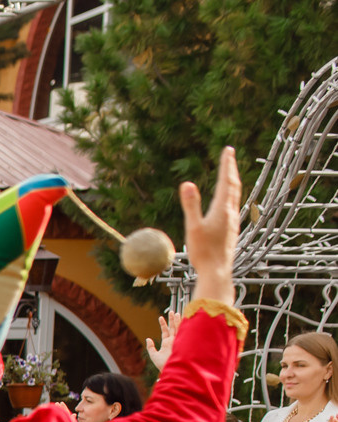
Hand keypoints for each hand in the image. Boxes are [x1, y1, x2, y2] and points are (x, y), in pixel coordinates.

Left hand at [145, 310, 180, 370]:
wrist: (171, 369)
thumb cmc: (162, 364)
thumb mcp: (154, 355)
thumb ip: (150, 347)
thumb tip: (148, 339)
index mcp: (167, 343)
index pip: (165, 331)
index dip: (163, 324)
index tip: (160, 317)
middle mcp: (173, 340)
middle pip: (173, 328)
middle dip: (172, 320)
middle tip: (171, 312)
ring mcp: (178, 341)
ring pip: (178, 328)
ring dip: (177, 321)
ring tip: (175, 313)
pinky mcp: (182, 342)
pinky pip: (183, 332)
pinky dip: (183, 326)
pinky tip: (183, 319)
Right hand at [183, 146, 240, 303]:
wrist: (217, 271)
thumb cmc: (203, 252)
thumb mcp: (193, 227)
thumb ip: (191, 204)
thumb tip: (187, 183)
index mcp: (222, 209)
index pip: (226, 181)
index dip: (227, 164)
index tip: (227, 150)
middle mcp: (230, 213)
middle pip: (233, 186)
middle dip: (231, 169)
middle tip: (229, 156)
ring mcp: (232, 222)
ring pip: (235, 196)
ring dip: (232, 182)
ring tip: (229, 175)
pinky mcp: (231, 230)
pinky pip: (233, 206)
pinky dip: (231, 196)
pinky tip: (227, 202)